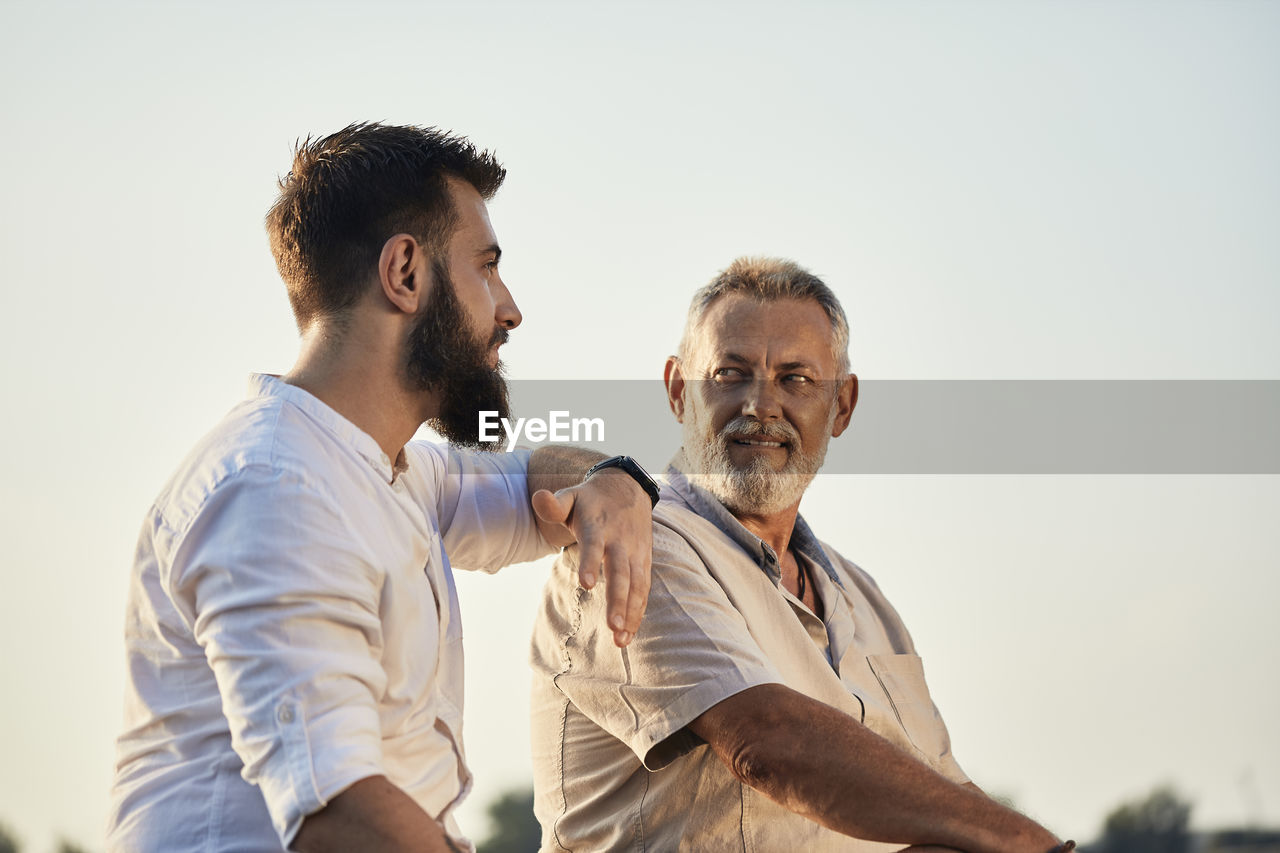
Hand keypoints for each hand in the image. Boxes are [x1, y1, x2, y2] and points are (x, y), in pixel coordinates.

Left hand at [531, 468, 652, 646]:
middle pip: (620, 572)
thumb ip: (554, 504)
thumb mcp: (570, 496)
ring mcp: (635, 553)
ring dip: (631, 612)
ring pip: (636, 585)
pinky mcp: (644, 561)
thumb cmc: (590, 500)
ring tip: (621, 639)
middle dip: (618, 600)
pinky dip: (639, 611)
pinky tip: (630, 634)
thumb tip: (538, 498)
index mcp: (598, 526)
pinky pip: (643, 588)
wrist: (628, 487)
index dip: (591, 563)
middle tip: (613, 626)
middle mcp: (620, 541)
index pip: (595, 546)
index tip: (587, 584)